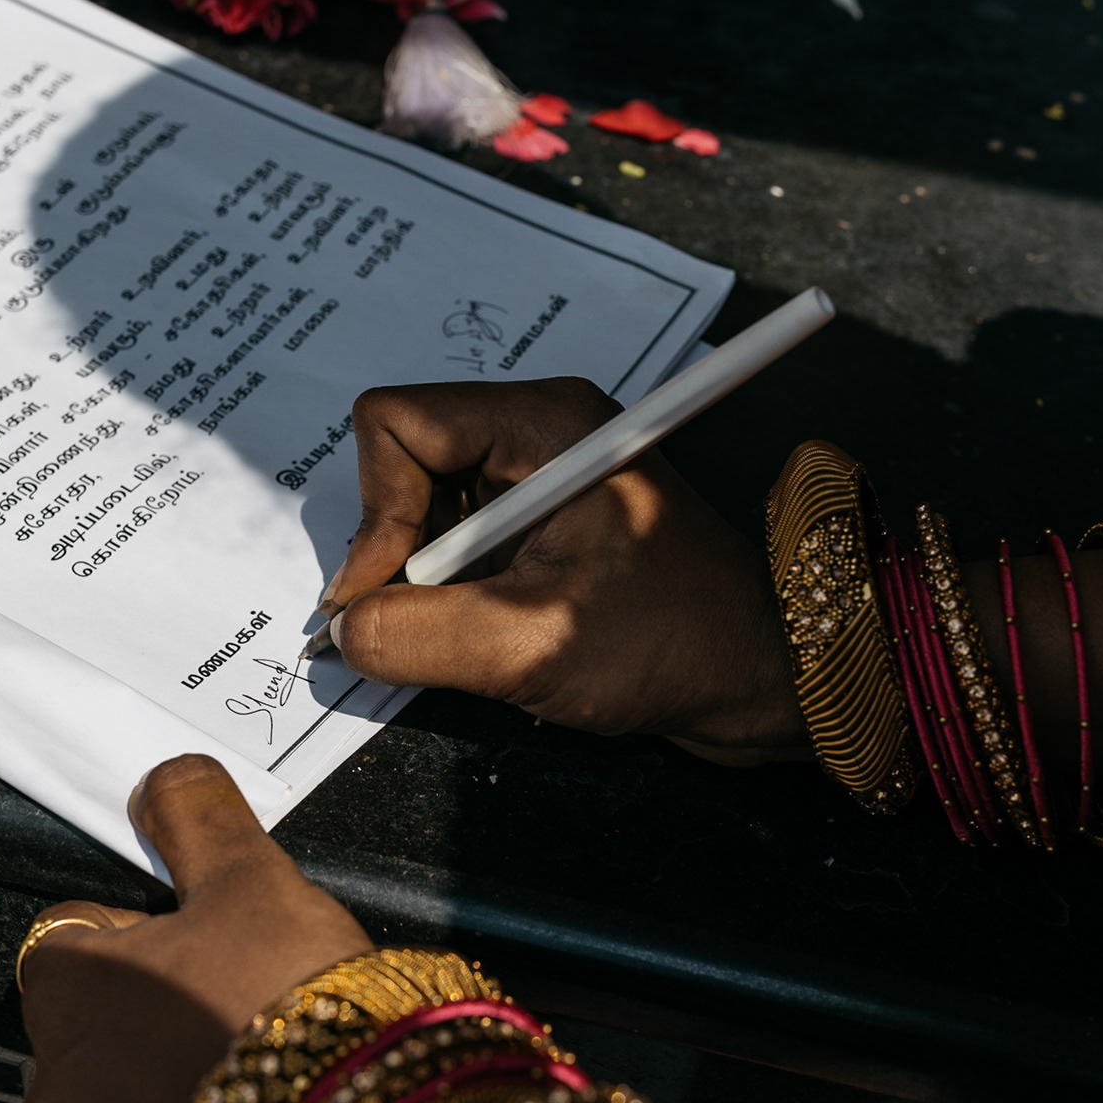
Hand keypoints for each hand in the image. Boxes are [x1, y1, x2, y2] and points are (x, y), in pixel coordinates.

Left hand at [17, 754, 373, 1102]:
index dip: (138, 928)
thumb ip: (196, 821)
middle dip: (148, 1014)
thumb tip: (168, 779)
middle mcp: (55, 1089)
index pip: (70, 935)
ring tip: (249, 1071)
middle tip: (233, 1003)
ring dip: (161, 1087)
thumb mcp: (251, 881)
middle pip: (91, 1027)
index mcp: (65, 989)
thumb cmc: (288, 1007)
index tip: (194, 936)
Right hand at [320, 378, 808, 765]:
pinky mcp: (540, 529)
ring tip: (474, 637)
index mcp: (541, 423)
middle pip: (402, 468)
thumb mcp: (530, 643)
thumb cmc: (675, 643)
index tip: (386, 596)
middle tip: (423, 623)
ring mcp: (537, 483)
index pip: (395, 424)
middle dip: (396, 553)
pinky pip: (453, 549)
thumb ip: (417, 635)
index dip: (375, 513)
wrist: (759, 679)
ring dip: (425, 584)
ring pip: (421, 515)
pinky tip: (488, 638)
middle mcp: (535, 436)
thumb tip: (343, 632)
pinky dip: (449, 599)